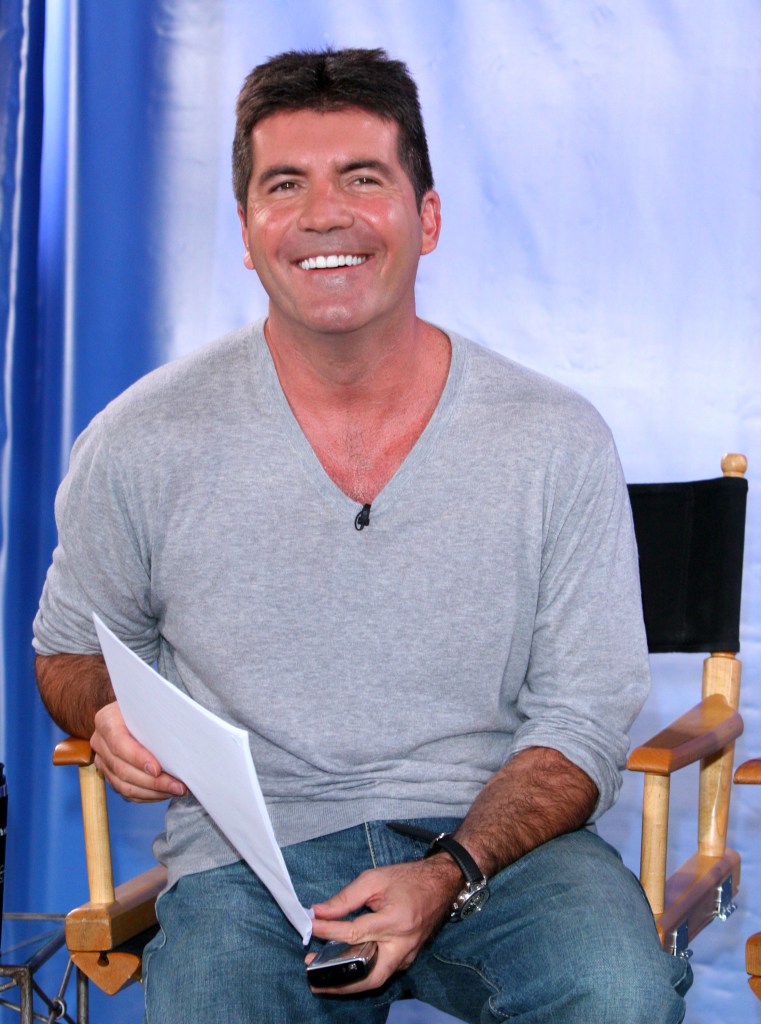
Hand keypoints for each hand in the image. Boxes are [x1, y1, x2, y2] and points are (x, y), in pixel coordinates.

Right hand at [90, 701, 186, 801]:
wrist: (127, 711)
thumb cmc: (142, 707)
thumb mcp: (147, 705)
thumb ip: (156, 718)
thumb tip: (181, 732)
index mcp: (106, 721)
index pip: (119, 743)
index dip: (138, 758)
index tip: (158, 769)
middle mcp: (99, 742)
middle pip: (123, 769)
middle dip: (153, 781)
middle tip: (178, 785)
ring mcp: (103, 761)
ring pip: (124, 785)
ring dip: (153, 792)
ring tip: (176, 790)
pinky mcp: (110, 774)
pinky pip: (126, 792)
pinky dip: (148, 795)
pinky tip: (165, 793)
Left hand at [306, 855, 461, 993]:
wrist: (441, 884)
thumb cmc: (407, 878)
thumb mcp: (374, 879)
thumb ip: (346, 898)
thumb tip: (319, 911)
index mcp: (395, 920)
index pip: (355, 933)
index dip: (329, 931)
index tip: (311, 927)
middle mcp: (403, 944)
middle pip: (369, 975)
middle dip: (339, 980)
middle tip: (313, 974)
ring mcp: (408, 955)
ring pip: (376, 979)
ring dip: (348, 981)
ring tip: (323, 975)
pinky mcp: (408, 959)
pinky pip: (383, 971)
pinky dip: (362, 972)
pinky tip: (344, 966)